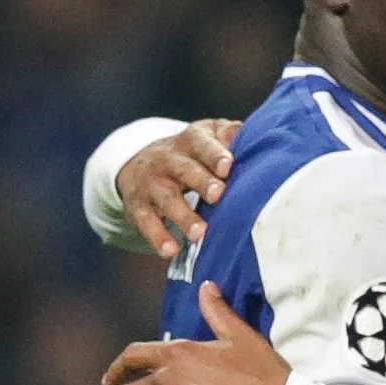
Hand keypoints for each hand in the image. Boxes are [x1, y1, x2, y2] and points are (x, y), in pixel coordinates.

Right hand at [117, 118, 241, 258]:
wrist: (138, 163)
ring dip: (183, 216)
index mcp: (189, 141)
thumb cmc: (188, 153)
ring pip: (167, 199)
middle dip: (201, 182)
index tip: (228, 166)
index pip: (202, 144)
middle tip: (217, 195)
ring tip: (199, 233)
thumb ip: (227, 134)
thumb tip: (247, 134)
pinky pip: (146, 223)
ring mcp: (151, 184)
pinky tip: (170, 250)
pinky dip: (157, 237)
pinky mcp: (138, 207)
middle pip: (184, 170)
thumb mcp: (206, 135)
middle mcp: (167, 160)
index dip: (215, 154)